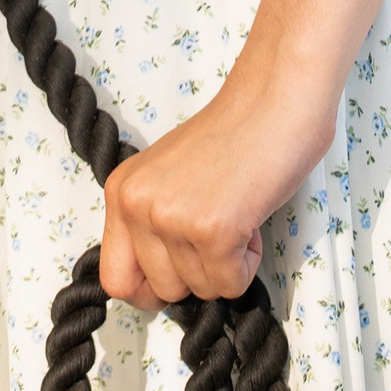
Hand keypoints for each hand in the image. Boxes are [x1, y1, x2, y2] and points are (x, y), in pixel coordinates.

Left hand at [97, 64, 338, 310]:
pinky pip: (231, 284)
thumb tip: (153, 286)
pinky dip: (249, 263)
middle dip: (198, 273)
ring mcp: (172, 218)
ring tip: (236, 214)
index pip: (115, 278)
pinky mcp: (212, 230)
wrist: (275, 100)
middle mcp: (137, 204)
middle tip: (218, 226)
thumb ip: (153, 223)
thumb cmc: (234, 137)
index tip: (177, 276)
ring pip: (201, 291)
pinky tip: (250, 221)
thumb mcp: (169, 179)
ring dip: (227, 264)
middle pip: (163, 290)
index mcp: (122, 190)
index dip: (149, 290)